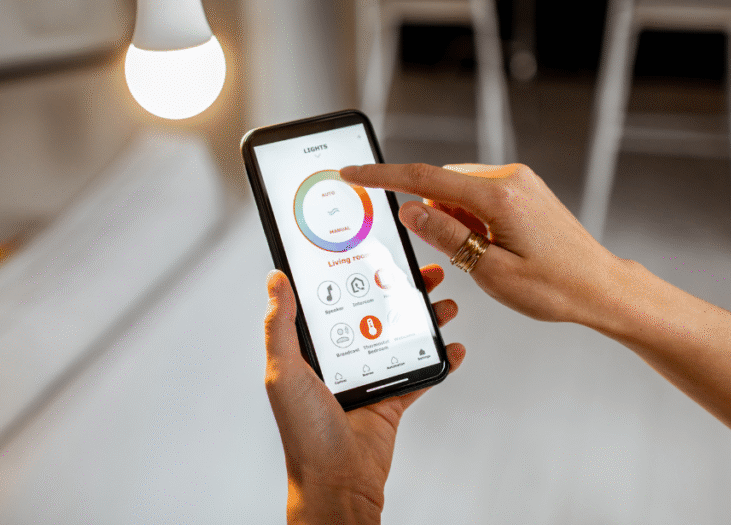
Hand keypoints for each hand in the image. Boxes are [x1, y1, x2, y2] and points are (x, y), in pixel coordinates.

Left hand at [264, 267, 464, 524]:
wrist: (338, 482)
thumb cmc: (304, 432)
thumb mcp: (283, 371)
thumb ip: (281, 325)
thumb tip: (276, 279)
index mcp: (312, 348)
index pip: (332, 298)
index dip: (352, 272)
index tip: (372, 249)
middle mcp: (340, 357)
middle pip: (374, 310)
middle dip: (399, 288)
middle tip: (422, 270)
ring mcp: (368, 376)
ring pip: (400, 335)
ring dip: (423, 318)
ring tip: (444, 302)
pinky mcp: (391, 398)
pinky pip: (420, 374)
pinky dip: (439, 360)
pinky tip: (454, 346)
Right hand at [340, 162, 628, 328]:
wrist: (603, 288)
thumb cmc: (556, 288)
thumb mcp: (491, 272)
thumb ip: (445, 235)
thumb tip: (408, 208)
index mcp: (499, 197)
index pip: (424, 178)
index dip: (381, 176)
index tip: (353, 172)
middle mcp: (510, 179)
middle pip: (441, 184)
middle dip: (431, 214)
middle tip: (456, 256)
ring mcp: (518, 181)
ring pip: (458, 190)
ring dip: (453, 219)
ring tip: (484, 257)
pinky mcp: (523, 189)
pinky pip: (477, 194)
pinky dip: (469, 217)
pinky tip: (489, 246)